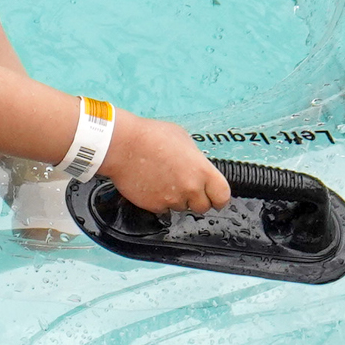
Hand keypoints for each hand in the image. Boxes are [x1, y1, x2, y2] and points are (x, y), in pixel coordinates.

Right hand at [100, 114, 229, 211]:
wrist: (121, 145)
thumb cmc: (151, 136)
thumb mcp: (184, 139)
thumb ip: (196, 159)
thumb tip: (196, 166)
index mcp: (202, 170)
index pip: (223, 196)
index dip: (219, 198)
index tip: (215, 197)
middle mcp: (190, 188)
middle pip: (202, 207)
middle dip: (196, 199)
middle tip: (185, 186)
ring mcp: (171, 199)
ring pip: (181, 207)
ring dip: (176, 198)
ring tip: (163, 180)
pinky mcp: (154, 205)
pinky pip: (162, 208)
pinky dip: (159, 200)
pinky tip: (152, 184)